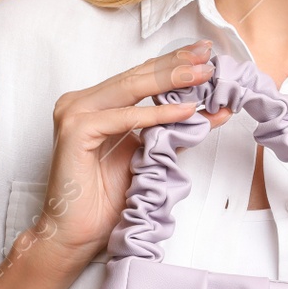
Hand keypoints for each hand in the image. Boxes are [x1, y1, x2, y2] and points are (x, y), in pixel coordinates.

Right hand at [32, 41, 236, 266]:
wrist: (74, 234)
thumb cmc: (104, 201)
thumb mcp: (149, 156)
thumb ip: (175, 131)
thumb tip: (213, 112)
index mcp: (94, 104)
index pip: (138, 77)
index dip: (171, 63)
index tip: (204, 54)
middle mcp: (80, 103)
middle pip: (135, 76)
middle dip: (175, 64)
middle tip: (207, 55)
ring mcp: (74, 114)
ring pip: (130, 89)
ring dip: (169, 80)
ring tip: (202, 76)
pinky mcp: (75, 131)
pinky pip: (124, 118)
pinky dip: (156, 115)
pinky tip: (184, 111)